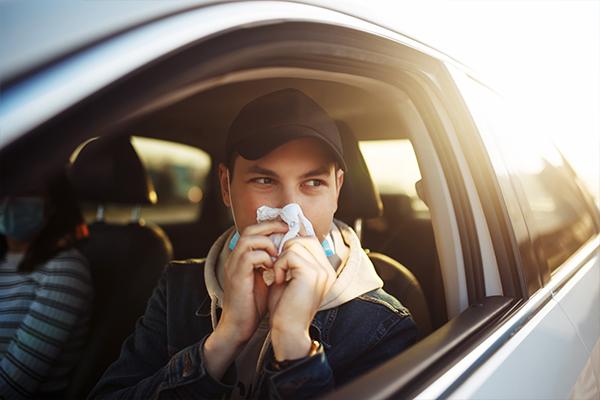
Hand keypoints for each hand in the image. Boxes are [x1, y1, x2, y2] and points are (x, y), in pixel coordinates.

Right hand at [204, 220, 287, 378]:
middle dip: (271, 227)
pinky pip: (250, 256)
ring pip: (249, 239)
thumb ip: (272, 265)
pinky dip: (265, 258)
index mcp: (241, 257)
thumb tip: (290, 253)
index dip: (271, 226)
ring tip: (279, 254)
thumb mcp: (265, 279)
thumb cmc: (253, 305)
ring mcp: (233, 266)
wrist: (239, 327)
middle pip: (250, 230)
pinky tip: (273, 268)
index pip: (253, 231)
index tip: (289, 229)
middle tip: (288, 231)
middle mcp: (235, 258)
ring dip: (268, 243)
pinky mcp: (236, 276)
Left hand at [268, 236, 335, 360]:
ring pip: (296, 244)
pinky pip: (290, 254)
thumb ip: (291, 259)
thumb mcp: (290, 278)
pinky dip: (279, 265)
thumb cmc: (285, 308)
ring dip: (281, 258)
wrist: (288, 331)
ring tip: (279, 276)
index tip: (279, 259)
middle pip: (305, 238)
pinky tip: (279, 281)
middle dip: (286, 249)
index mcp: (325, 270)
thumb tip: (284, 238)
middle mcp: (327, 269)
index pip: (311, 240)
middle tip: (279, 269)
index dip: (292, 244)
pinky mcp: (311, 273)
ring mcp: (322, 270)